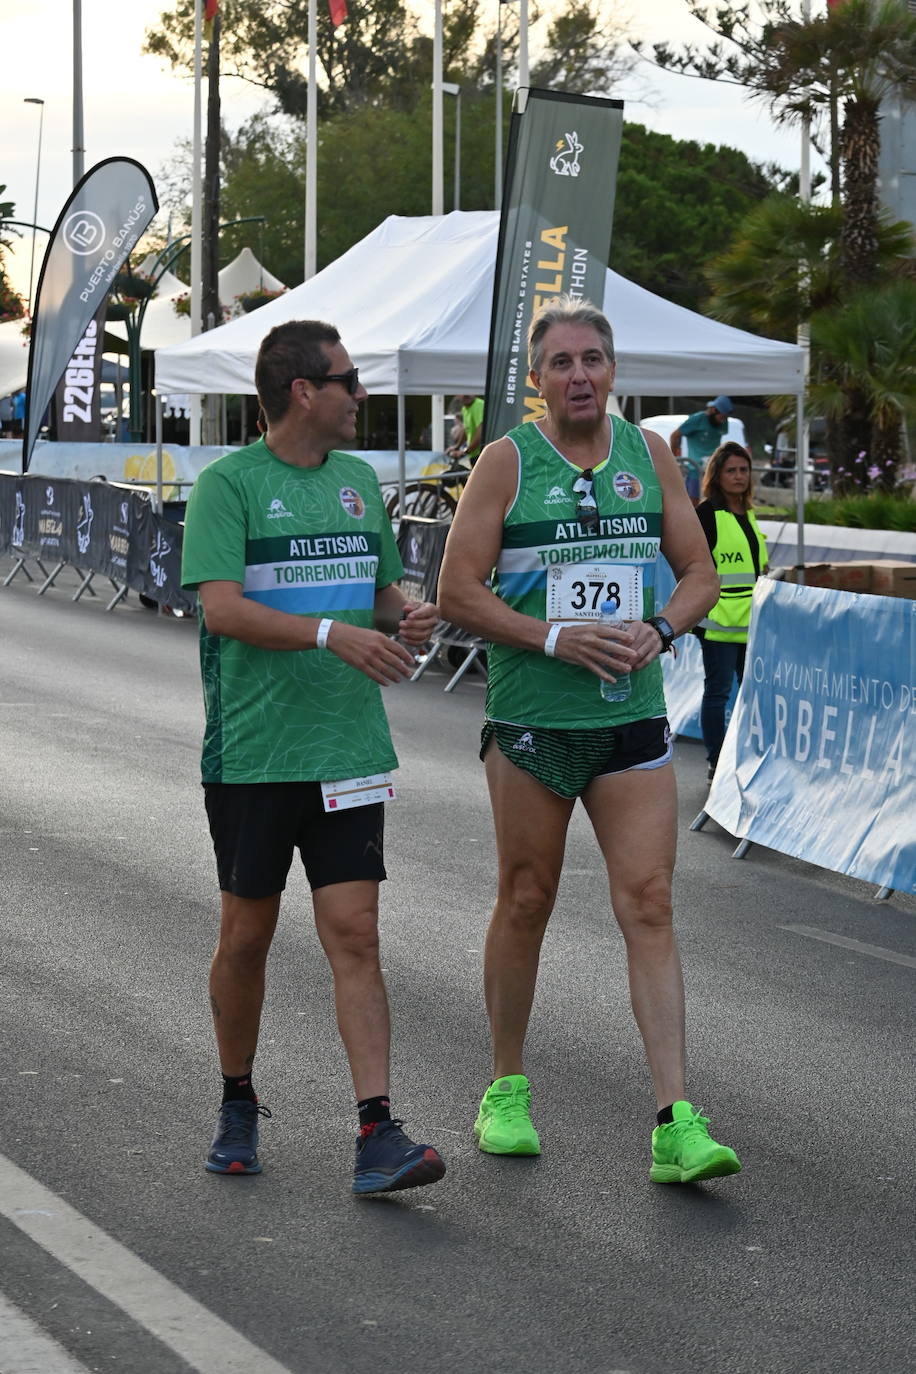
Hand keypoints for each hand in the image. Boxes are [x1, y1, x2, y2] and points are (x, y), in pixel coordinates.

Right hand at [325, 621, 415, 684]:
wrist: (338, 636)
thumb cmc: (355, 634)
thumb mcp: (372, 633)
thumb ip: (383, 642)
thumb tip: (395, 651)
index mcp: (380, 638)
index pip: (398, 649)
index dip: (406, 657)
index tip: (411, 662)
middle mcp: (376, 648)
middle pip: (394, 661)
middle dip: (403, 669)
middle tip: (409, 674)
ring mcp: (369, 657)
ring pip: (386, 670)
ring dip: (394, 676)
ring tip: (399, 680)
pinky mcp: (361, 665)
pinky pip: (374, 675)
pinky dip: (382, 680)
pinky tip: (386, 683)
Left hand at [398, 600, 438, 645]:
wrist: (416, 616)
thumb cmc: (415, 609)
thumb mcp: (413, 604)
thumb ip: (410, 605)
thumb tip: (406, 608)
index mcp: (432, 609)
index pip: (428, 611)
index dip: (419, 614)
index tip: (408, 616)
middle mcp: (434, 620)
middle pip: (425, 624)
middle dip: (412, 625)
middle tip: (401, 624)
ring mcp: (431, 630)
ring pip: (423, 635)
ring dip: (411, 634)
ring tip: (401, 631)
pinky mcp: (426, 638)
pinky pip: (420, 642)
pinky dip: (411, 641)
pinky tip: (403, 637)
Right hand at [550, 619, 664, 682]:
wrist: (556, 640)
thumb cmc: (574, 633)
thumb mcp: (588, 627)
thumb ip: (601, 630)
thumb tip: (617, 629)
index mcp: (592, 629)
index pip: (610, 632)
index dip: (621, 635)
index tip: (632, 638)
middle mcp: (590, 640)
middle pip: (610, 646)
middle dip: (623, 651)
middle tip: (635, 654)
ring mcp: (586, 651)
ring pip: (604, 659)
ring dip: (617, 665)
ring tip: (627, 669)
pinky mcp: (582, 661)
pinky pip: (595, 669)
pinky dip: (604, 675)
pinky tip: (612, 680)